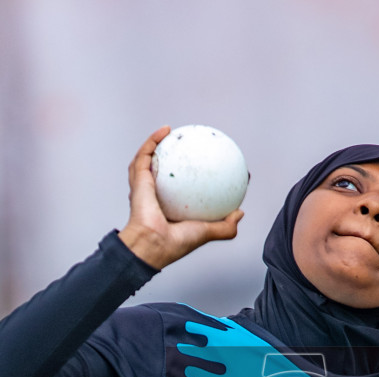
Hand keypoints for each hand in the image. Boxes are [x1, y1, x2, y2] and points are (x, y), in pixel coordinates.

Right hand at [117, 126, 242, 269]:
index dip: (190, 176)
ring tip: (170, 132)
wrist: (154, 243)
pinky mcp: (138, 178)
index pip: (178, 189)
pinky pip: (145, 154)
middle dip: (169, 156)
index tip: (205, 166)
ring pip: (146, 160)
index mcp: (166, 209)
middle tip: (186, 146)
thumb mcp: (207, 233)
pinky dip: (153, 140)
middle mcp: (152, 196)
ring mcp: (143, 186)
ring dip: (155, 143)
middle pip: (159, 171)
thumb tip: (240, 213)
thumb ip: (225, 227)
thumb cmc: (177, 242)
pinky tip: (166, 130)